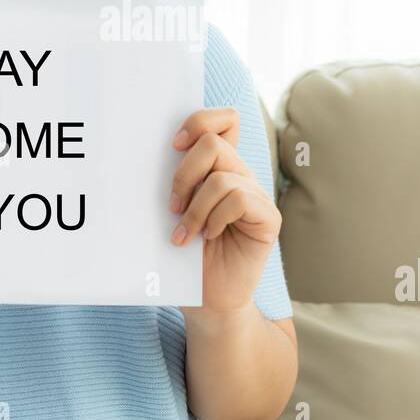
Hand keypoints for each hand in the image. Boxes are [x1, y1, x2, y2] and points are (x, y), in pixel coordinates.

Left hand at [167, 106, 281, 314]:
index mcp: (219, 167)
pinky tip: (209, 237)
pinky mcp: (268, 218)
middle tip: (171, 206)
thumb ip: (176, 181)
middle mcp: (241, 175)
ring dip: (195, 208)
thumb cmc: (185, 256)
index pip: (225, 119)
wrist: (207, 300)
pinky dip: (215, 218)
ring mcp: (256, 195)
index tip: (173, 146)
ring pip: (222, 176)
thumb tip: (151, 153)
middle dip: (183, 174)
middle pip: (213, 143)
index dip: (199, 121)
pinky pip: (238, 199)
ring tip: (184, 234)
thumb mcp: (174, 211)